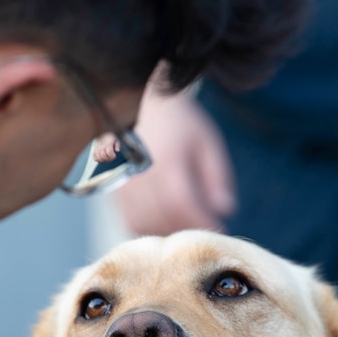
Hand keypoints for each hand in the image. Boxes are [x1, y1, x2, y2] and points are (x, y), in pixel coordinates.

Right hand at [112, 88, 236, 235]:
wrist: (140, 105)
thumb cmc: (178, 123)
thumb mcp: (207, 142)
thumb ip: (218, 176)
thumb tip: (224, 209)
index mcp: (167, 160)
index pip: (182, 202)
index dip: (201, 221)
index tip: (219, 228)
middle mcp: (140, 175)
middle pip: (162, 218)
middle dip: (187, 229)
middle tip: (204, 227)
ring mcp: (123, 184)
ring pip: (143, 224)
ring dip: (167, 231)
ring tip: (184, 224)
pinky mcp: (113, 190)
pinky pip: (129, 221)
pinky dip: (148, 227)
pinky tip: (163, 221)